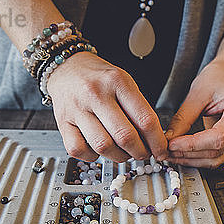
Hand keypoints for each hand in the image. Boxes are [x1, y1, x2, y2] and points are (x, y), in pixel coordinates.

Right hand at [47, 52, 167, 162]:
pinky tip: (99, 150)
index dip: (157, 141)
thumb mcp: (124, 83)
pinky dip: (93, 156)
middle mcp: (95, 94)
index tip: (161, 150)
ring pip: (103, 146)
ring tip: (124, 152)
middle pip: (125, 136)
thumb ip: (138, 109)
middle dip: (140, 152)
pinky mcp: (62, 123)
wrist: (67, 67)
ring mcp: (77, 109)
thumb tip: (154, 141)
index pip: (145, 119)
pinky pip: (79, 150)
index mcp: (117, 81)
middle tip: (143, 153)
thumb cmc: (99, 77)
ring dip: (119, 156)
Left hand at [165, 61, 223, 168]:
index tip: (173, 144)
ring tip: (171, 153)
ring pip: (215, 159)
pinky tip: (182, 153)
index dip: (193, 144)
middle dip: (188, 153)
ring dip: (191, 159)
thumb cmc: (216, 79)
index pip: (218, 137)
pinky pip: (215, 157)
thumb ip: (183, 118)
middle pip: (216, 151)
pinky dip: (197, 158)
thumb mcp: (197, 93)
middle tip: (166, 149)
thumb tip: (169, 139)